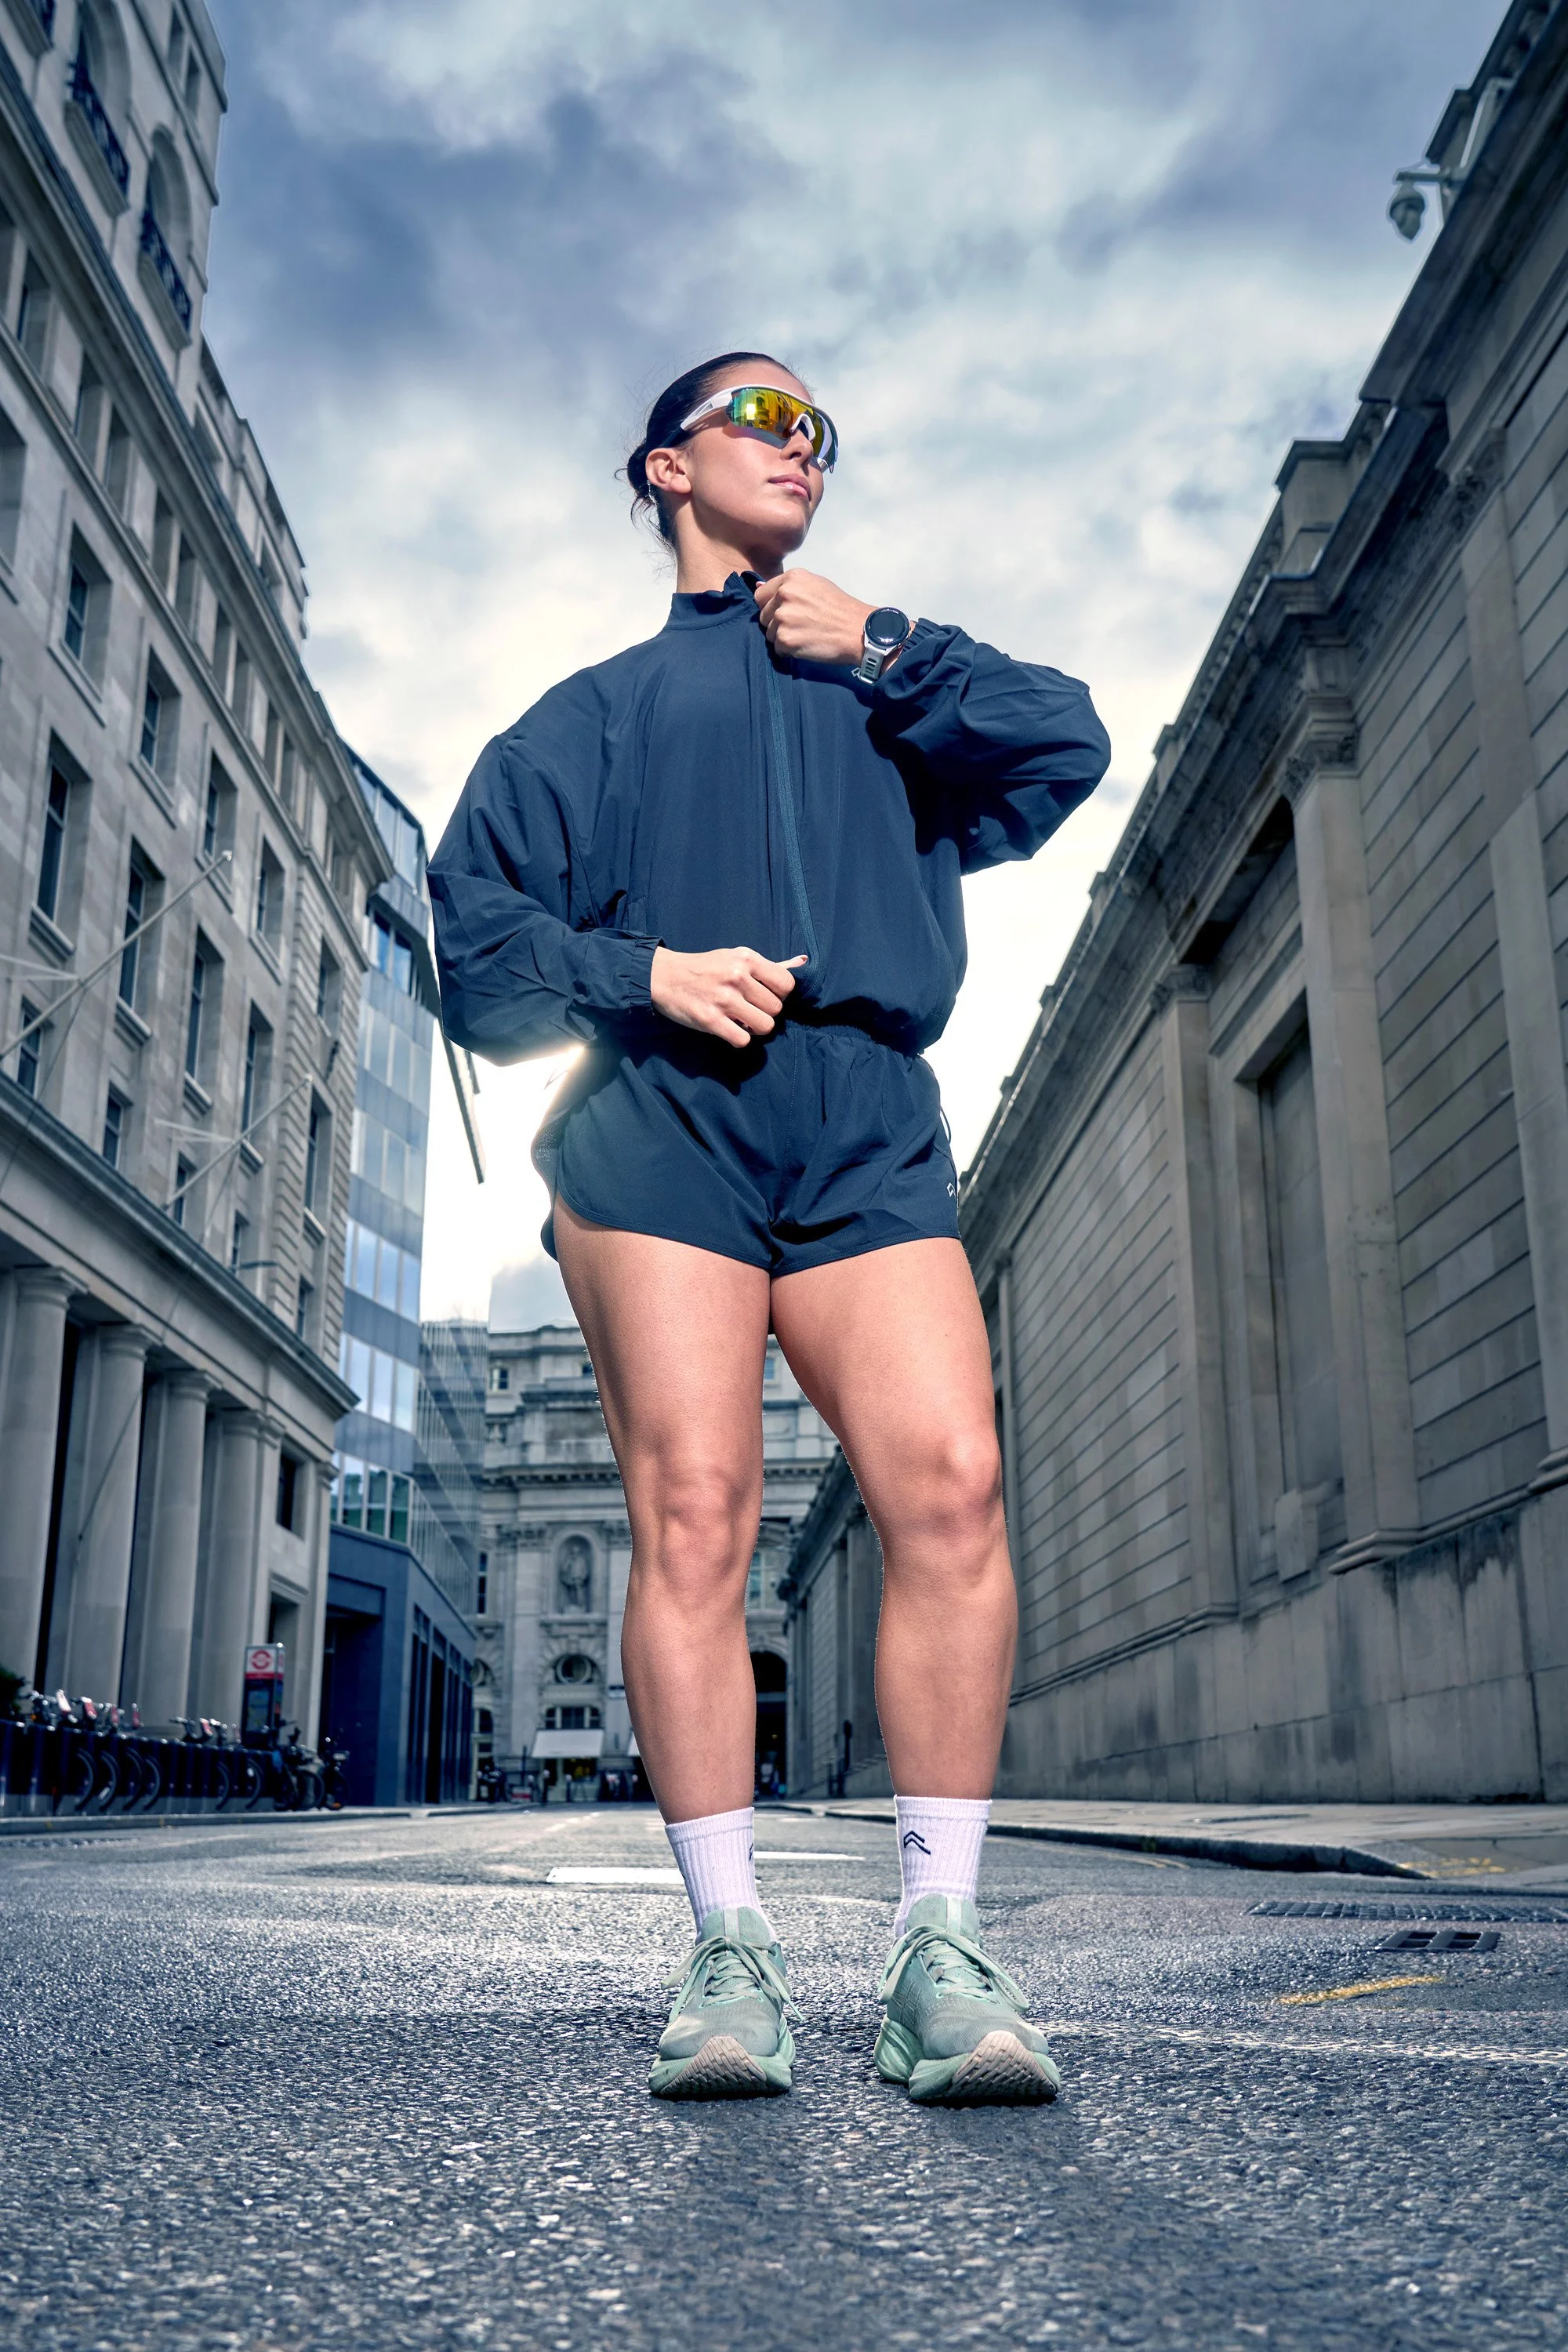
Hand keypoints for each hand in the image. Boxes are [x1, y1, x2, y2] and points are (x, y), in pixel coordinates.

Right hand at [650, 945, 806, 1046]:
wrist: (665, 977)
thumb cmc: (706, 968)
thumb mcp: (735, 957)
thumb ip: (768, 966)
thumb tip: (803, 961)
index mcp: (746, 959)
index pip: (786, 985)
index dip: (779, 995)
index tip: (765, 996)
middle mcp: (737, 977)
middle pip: (776, 1008)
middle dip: (765, 1012)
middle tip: (750, 1009)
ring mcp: (724, 999)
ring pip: (765, 1026)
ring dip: (755, 1028)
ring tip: (742, 1020)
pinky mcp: (711, 1020)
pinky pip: (743, 1040)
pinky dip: (739, 1038)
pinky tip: (730, 1029)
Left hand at [754, 570, 875, 666]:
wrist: (858, 631)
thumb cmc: (840, 608)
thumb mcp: (815, 585)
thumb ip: (788, 586)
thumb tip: (758, 585)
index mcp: (791, 578)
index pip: (761, 594)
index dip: (771, 606)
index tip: (786, 612)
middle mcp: (783, 594)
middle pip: (763, 615)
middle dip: (776, 623)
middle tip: (800, 626)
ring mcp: (783, 617)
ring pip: (769, 633)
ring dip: (783, 638)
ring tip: (805, 635)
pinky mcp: (785, 639)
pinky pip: (778, 649)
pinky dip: (789, 651)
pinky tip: (806, 645)